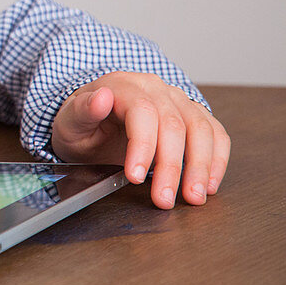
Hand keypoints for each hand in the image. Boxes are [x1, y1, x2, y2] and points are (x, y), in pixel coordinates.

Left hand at [50, 72, 229, 208]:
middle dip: (171, 166)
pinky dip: (216, 160)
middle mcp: (154, 88)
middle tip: (163, 198)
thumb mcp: (68, 121)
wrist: (91, 124)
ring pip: (200, 129)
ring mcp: (177, 100)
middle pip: (174, 124)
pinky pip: (214, 134)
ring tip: (193, 197)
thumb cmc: (81, 124)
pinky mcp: (192, 116)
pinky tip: (209, 183)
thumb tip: (101, 98)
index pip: (142, 111)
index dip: (143, 145)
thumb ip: (82, 110)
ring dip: (201, 166)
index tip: (135, 176)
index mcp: (122, 85)